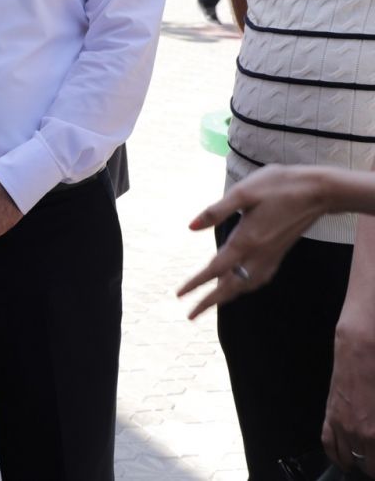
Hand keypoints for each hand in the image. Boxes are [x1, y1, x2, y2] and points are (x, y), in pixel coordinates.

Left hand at [177, 166, 331, 317]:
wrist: (319, 191)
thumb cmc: (278, 185)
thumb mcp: (243, 193)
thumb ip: (216, 211)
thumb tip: (190, 227)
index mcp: (246, 240)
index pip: (215, 269)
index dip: (196, 283)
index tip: (180, 295)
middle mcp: (259, 254)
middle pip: (230, 286)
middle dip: (209, 301)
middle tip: (190, 315)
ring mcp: (271, 255)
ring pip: (245, 285)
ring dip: (227, 296)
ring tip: (211, 303)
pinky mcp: (280, 252)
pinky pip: (258, 278)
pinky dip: (244, 287)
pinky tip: (240, 285)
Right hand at [324, 318, 374, 471]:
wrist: (361, 350)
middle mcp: (357, 434)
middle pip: (367, 465)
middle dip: (372, 464)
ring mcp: (341, 426)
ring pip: (347, 458)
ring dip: (357, 463)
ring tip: (364, 463)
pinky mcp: (330, 416)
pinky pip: (328, 443)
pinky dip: (334, 455)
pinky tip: (342, 461)